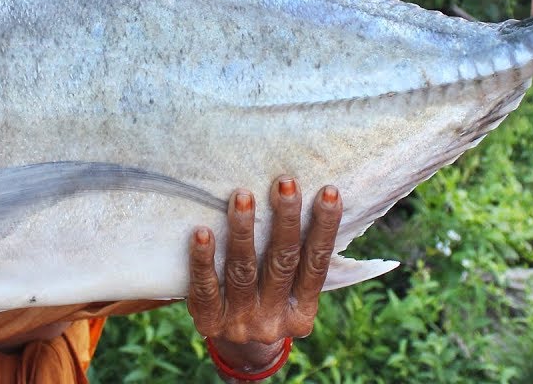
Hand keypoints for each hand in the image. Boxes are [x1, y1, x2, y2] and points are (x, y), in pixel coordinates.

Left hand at [187, 176, 341, 374]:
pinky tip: (202, 232)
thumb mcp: (289, 292)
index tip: (329, 191)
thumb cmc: (267, 300)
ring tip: (243, 196)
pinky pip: (205, 287)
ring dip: (243, 230)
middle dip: (285, 220)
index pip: (317, 264)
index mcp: (302, 310)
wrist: (236, 350)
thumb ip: (297, 259)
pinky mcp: (210, 322)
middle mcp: (275, 318)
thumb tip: (306, 198)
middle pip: (282, 263)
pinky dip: (204, 259)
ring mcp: (242, 322)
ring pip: (243, 271)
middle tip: (286, 183)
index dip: (324, 228)